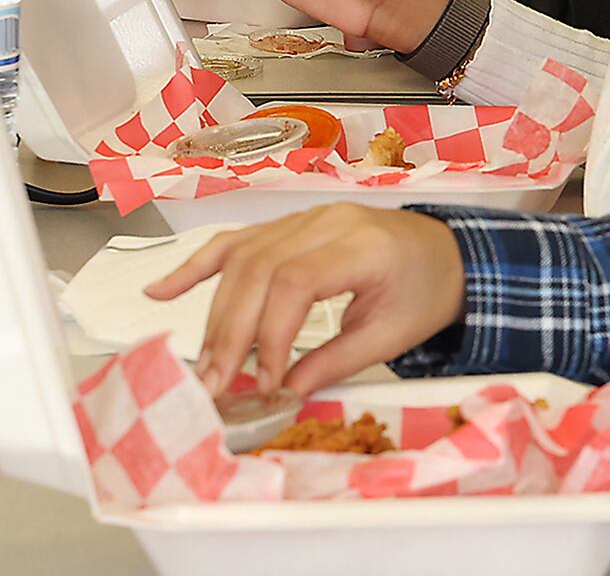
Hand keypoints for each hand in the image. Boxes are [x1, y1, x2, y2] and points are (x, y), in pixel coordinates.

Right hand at [145, 204, 466, 395]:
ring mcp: (305, 219)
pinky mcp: (290, 226)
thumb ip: (337, 360)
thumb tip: (283, 391)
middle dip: (232, 330)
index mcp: (361, 244)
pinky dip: (197, 267)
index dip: (270, 332)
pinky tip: (162, 290)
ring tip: (205, 362)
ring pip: (242, 258)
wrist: (447, 253)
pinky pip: (237, 242)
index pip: (295, 282)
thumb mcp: (394, 333)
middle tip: (217, 381)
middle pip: (259, 269)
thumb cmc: (425, 289)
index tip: (263, 379)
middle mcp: (328, 221)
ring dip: (215, 312)